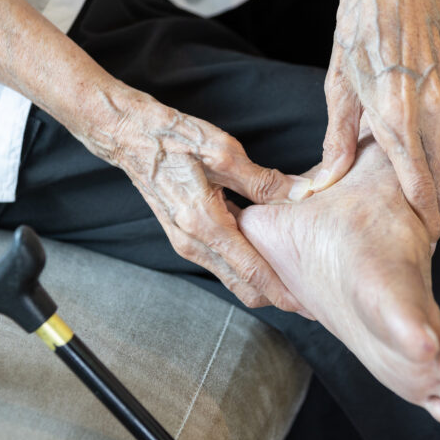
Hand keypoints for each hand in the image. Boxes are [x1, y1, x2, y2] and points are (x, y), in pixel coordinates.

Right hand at [85, 89, 312, 314]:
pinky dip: (245, 265)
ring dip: (261, 281)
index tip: (306, 303)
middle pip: (241, 285)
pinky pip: (220, 261)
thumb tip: (300, 193)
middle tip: (309, 298)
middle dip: (275, 296)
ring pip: (231, 276)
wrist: (130, 136)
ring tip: (294, 276)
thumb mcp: (222, 151)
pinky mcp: (185, 235)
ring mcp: (186, 241)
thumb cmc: (172, 138)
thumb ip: (262, 180)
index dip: (280, 290)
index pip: (249, 270)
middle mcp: (192, 241)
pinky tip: (268, 252)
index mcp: (203, 223)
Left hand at [316, 0, 439, 240]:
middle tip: (420, 231)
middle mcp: (433, 107)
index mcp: (396, 112)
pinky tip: (429, 165)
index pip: (419, 184)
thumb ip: (338, 138)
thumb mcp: (338, 81)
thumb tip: (326, 182)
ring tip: (424, 206)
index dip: (422, 216)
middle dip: (437, 209)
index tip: (418, 238)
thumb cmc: (358, 20)